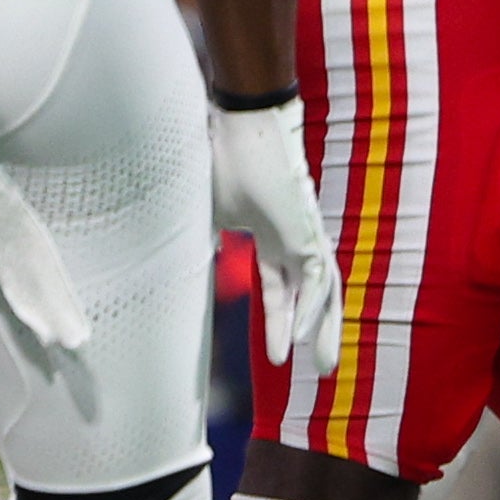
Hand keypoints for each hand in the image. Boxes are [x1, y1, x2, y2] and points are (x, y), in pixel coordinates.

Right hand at [211, 93, 341, 376]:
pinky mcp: (307, 229)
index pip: (277, 288)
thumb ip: (201, 246)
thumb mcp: (205, 217)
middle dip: (314, 332)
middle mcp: (292, 237)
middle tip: (320, 370)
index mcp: (269, 235)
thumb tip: (175, 271)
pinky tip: (301, 337)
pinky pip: (316, 277)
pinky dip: (310, 307)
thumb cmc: (219, 163)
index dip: (277, 320)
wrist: (236, 129)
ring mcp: (304, 233)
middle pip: (310, 295)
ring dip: (323, 329)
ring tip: (322, 368)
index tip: (274, 358)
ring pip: (324, 290)